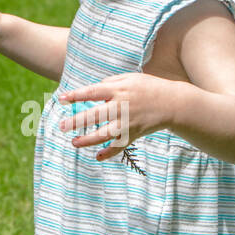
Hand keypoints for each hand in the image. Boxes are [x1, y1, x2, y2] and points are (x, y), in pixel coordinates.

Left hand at [57, 74, 177, 159]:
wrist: (173, 103)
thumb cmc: (149, 87)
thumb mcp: (129, 78)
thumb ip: (110, 82)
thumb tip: (93, 89)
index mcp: (118, 90)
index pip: (92, 92)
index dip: (75, 96)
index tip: (61, 99)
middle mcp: (121, 107)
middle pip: (95, 115)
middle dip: (76, 121)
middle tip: (61, 126)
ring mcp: (128, 122)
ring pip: (104, 134)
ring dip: (87, 140)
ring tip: (74, 143)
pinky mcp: (135, 134)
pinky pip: (120, 146)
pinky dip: (109, 153)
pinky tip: (97, 157)